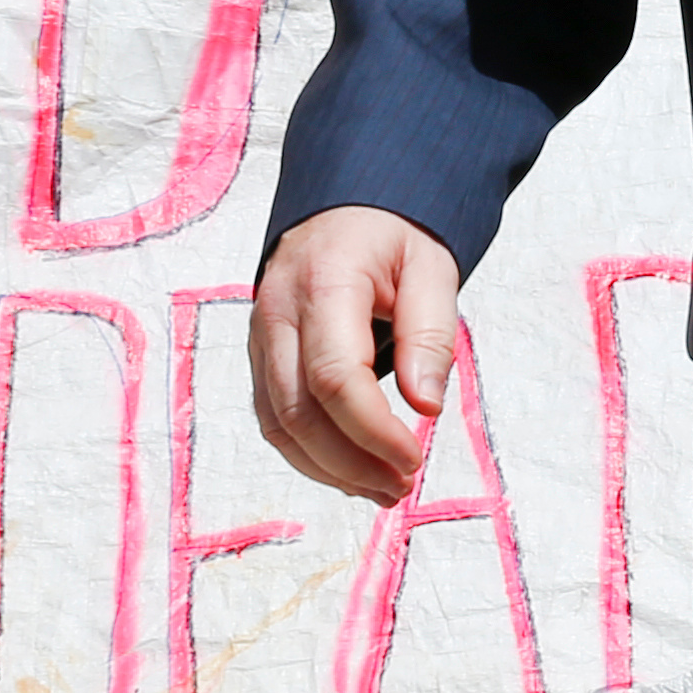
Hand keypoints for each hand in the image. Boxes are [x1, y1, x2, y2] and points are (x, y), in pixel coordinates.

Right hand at [250, 205, 458, 503]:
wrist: (345, 204)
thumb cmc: (390, 233)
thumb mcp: (431, 267)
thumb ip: (430, 334)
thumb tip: (425, 404)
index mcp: (323, 280)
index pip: (334, 376)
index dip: (372, 431)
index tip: (413, 458)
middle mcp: (277, 310)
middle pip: (297, 410)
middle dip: (350, 462)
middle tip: (401, 484)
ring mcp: (261, 334)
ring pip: (278, 423)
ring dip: (328, 468)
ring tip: (383, 488)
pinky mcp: (261, 354)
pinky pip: (273, 416)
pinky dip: (309, 453)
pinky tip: (350, 468)